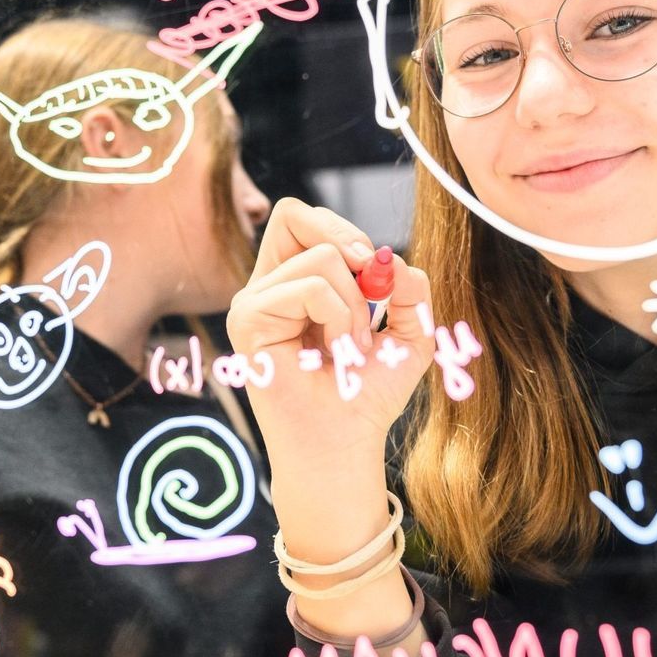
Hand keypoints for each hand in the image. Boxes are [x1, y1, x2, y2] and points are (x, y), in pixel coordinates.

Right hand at [228, 199, 433, 465]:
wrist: (344, 442)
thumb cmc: (366, 394)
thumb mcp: (409, 332)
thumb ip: (409, 288)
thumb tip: (389, 256)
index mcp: (294, 283)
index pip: (304, 220)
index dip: (344, 232)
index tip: (376, 274)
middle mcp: (268, 287)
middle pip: (292, 214)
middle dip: (346, 240)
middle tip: (372, 288)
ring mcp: (253, 302)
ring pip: (319, 258)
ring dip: (354, 304)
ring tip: (352, 347)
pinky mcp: (247, 320)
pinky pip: (309, 288)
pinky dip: (339, 318)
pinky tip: (337, 353)